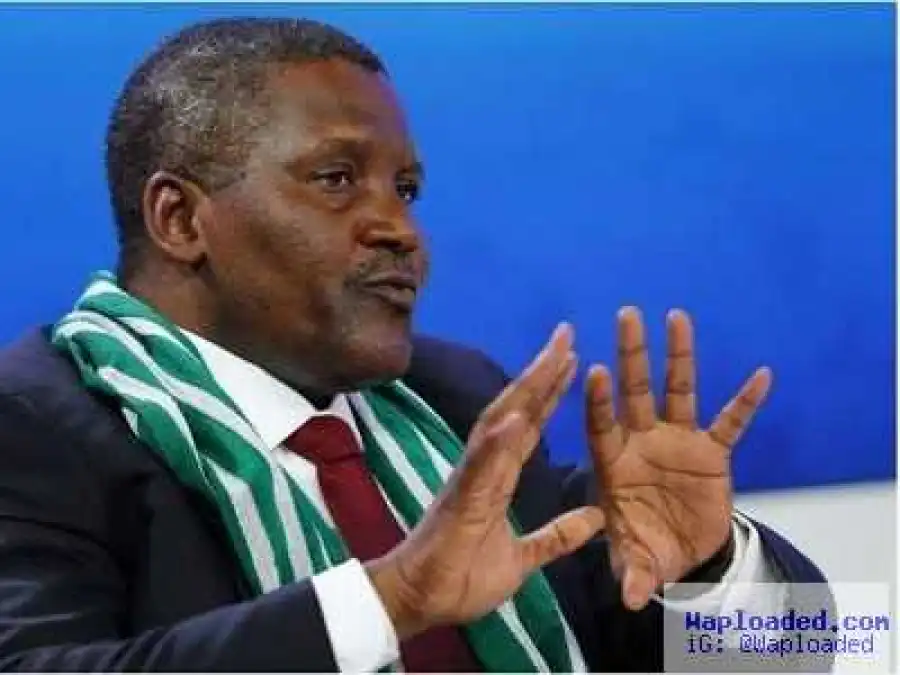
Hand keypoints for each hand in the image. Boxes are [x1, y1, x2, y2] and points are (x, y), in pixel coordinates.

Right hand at [367, 324, 604, 639]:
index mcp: (498, 479)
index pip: (530, 427)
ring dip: (526, 390)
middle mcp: (485, 469)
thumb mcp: (524, 558)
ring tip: (551, 356)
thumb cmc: (462, 578)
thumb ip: (556, 537)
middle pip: (517, 411)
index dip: (550, 393)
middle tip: (567, 335)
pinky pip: (482, 468)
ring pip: (501, 425)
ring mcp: (472, 480)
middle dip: (542, 373)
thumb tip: (595, 519)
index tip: (573, 360)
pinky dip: (500, 441)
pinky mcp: (462, 502)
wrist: (421, 602)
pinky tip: (518, 416)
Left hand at [585, 307, 771, 610]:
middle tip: (626, 314)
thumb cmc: (645, 548)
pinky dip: (745, 403)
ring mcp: (677, 442)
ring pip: (678, 392)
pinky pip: (730, 423)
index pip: (601, 424)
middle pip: (634, 392)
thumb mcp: (637, 561)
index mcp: (613, 462)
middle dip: (631, 355)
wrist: (682, 553)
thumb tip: (630, 598)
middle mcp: (642, 442)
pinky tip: (761, 376)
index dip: (598, 401)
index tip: (594, 369)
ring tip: (678, 318)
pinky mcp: (712, 452)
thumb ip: (632, 571)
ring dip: (679, 358)